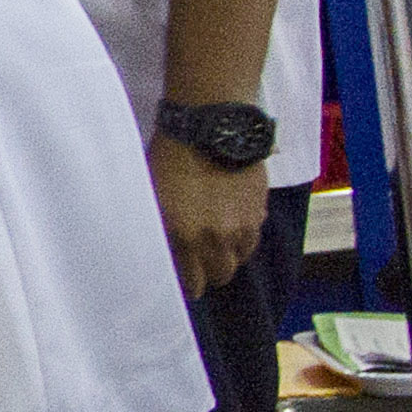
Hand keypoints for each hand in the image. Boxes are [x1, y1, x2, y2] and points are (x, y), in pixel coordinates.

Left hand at [149, 135, 269, 299]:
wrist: (210, 125)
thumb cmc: (171, 156)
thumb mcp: (153, 196)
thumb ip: (162, 230)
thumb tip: (165, 251)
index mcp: (185, 236)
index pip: (192, 283)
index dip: (187, 285)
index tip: (183, 281)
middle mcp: (217, 237)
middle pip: (220, 275)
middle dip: (208, 273)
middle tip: (199, 262)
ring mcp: (242, 225)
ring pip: (239, 257)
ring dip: (228, 254)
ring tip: (216, 241)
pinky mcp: (259, 209)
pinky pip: (253, 236)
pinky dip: (243, 235)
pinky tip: (232, 222)